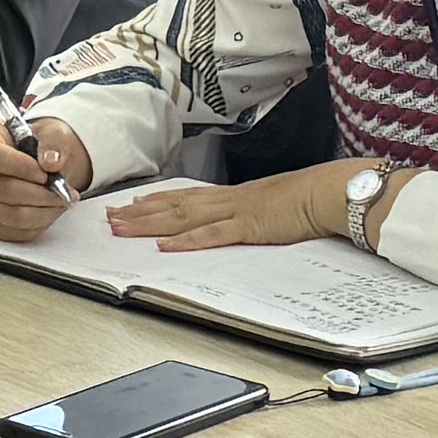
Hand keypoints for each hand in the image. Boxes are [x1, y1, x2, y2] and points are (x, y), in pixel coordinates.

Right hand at [0, 109, 92, 240]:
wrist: (41, 162)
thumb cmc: (41, 145)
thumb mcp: (52, 132)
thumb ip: (53, 142)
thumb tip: (51, 162)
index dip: (20, 168)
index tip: (45, 174)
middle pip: (4, 191)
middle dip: (41, 195)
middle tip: (65, 192)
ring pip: (11, 216)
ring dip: (43, 212)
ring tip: (61, 202)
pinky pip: (13, 232)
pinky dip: (36, 226)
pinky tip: (48, 212)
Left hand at [102, 172, 342, 252]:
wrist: (329, 191)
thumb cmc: (307, 198)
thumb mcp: (272, 205)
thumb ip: (251, 214)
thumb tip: (243, 222)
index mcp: (233, 196)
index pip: (184, 198)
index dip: (155, 202)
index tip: (130, 206)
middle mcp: (227, 200)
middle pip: (174, 206)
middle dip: (139, 213)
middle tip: (109, 218)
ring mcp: (236, 212)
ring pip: (183, 218)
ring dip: (150, 224)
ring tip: (122, 228)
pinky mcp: (248, 228)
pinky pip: (212, 235)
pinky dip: (186, 241)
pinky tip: (165, 246)